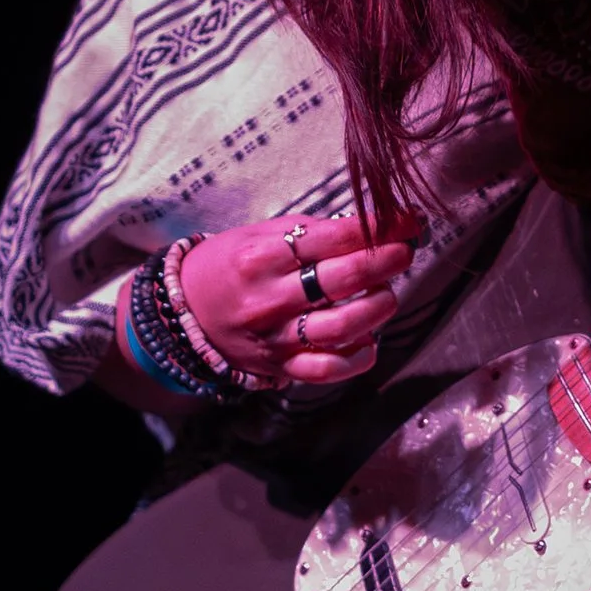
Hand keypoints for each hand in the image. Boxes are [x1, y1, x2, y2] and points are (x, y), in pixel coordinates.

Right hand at [172, 211, 412, 389]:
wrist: (182, 314)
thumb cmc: (226, 265)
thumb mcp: (257, 234)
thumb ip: (309, 232)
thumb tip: (368, 226)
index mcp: (261, 256)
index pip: (332, 238)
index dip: (379, 228)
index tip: (407, 221)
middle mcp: (269, 298)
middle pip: (343, 279)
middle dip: (386, 261)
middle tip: (404, 251)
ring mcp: (275, 337)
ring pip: (343, 326)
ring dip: (379, 306)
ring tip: (385, 293)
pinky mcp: (280, 367)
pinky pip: (329, 369)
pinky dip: (359, 356)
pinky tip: (369, 339)